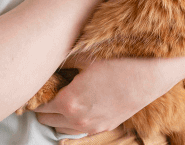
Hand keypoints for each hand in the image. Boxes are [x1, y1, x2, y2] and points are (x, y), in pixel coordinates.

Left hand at [33, 54, 184, 135]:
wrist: (151, 73)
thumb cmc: (118, 60)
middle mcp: (78, 119)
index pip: (40, 105)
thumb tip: (47, 58)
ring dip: (57, 115)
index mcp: (69, 101)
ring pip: (62, 128)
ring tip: (58, 94)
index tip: (33, 83)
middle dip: (43, 104)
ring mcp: (93, 125)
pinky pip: (79, 130)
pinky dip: (72, 120)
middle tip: (44, 86)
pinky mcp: (106, 125)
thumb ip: (63, 59)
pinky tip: (75, 104)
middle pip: (47, 119)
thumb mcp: (85, 54)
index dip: (35, 93)